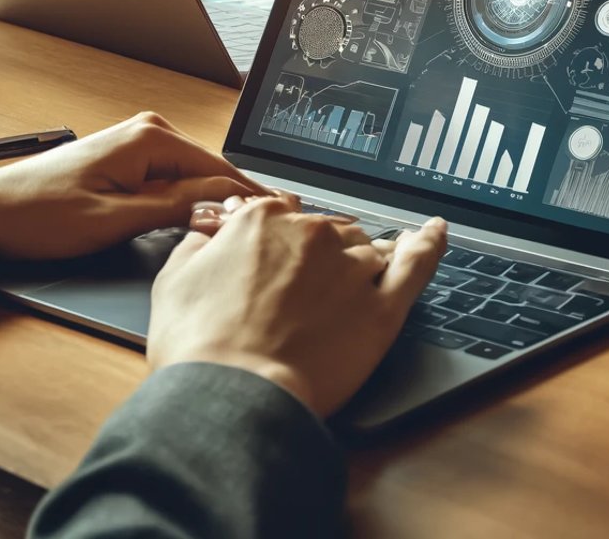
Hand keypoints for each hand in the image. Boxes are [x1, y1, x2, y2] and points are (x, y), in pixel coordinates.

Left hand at [0, 112, 262, 262]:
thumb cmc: (39, 215)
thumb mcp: (116, 220)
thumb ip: (175, 206)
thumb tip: (223, 200)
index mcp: (149, 138)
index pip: (219, 169)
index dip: (250, 198)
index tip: (279, 219)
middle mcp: (147, 131)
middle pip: (210, 170)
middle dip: (236, 199)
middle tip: (268, 231)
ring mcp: (138, 144)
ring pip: (193, 176)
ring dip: (214, 201)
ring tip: (242, 231)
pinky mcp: (128, 159)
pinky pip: (173, 179)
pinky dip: (190, 198)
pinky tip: (204, 220)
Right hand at [150, 194, 446, 416]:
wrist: (232, 395)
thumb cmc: (200, 349)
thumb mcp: (173, 283)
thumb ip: (197, 249)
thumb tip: (207, 238)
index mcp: (262, 221)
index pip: (281, 213)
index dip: (277, 238)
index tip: (275, 254)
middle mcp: (313, 234)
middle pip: (327, 232)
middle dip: (317, 254)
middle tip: (301, 290)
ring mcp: (352, 269)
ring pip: (368, 248)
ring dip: (363, 257)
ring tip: (357, 275)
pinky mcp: (382, 309)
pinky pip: (417, 265)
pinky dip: (429, 244)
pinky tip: (434, 233)